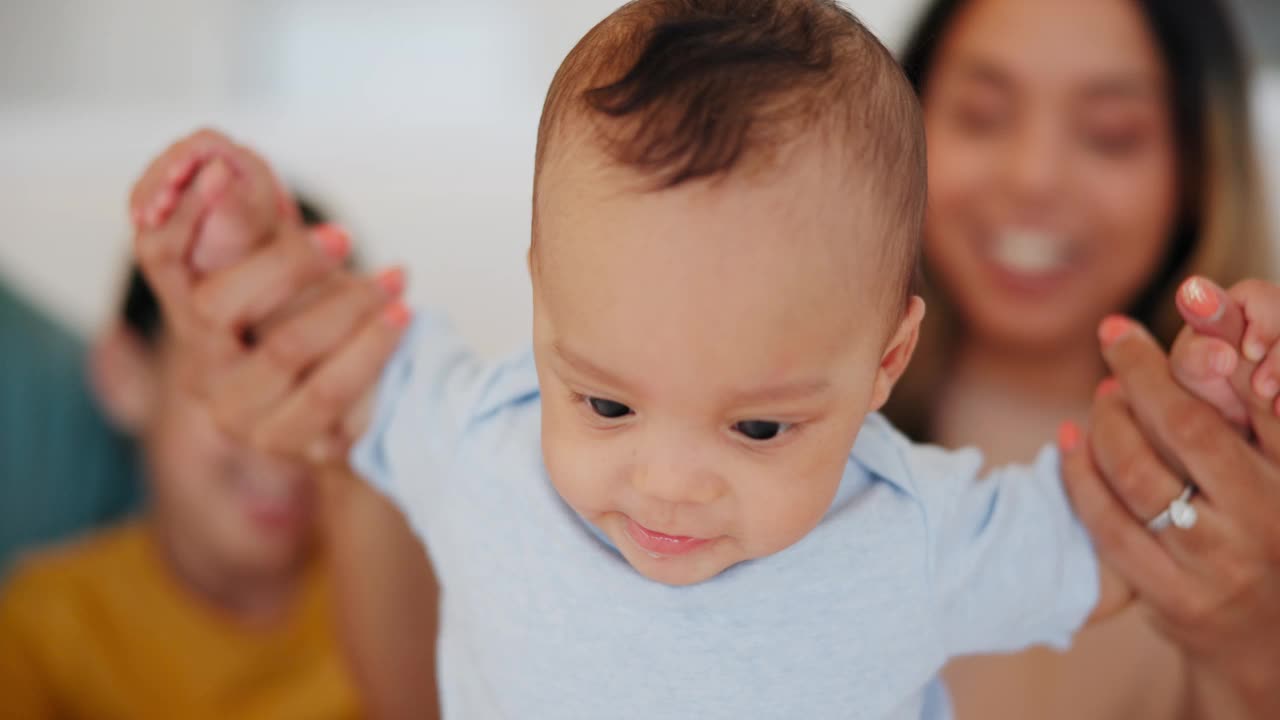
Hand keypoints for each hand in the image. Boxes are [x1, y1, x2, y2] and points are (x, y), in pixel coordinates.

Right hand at [130, 130, 408, 460]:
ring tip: (396, 280)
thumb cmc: (318, 318)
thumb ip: (254, 221)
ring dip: (349, 305)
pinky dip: (372, 347)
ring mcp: (241, 414)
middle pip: (219, 305)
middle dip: (286, 262)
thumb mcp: (288, 263)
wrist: (362, 408)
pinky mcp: (290, 444)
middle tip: (344, 236)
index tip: (226, 170)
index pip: (160, 253)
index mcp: (188, 309)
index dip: (186, 211)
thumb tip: (222, 158)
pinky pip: (330, 392)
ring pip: (283, 349)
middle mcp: (201, 366)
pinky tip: (402, 317)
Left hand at [1060, 303, 1279, 716]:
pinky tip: (1070, 443)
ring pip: (1136, 478)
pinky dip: (1079, 477)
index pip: (1239, 401)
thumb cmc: (1272, 529)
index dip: (1180, 356)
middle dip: (1139, 374)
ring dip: (1106, 425)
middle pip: (1182, 431)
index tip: (1145, 316)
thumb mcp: (1279, 466)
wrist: (1269, 639)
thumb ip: (1254, 408)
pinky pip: (1107, 526)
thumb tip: (1206, 336)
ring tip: (1101, 395)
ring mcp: (1212, 566)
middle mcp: (1259, 522)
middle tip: (1114, 337)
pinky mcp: (1169, 599)